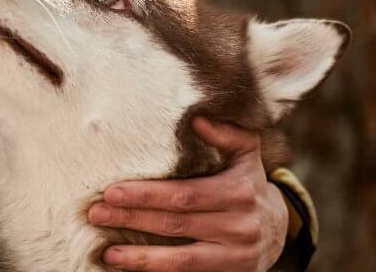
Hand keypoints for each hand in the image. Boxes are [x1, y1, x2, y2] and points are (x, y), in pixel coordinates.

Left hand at [87, 117, 287, 270]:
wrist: (279, 230)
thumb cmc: (248, 183)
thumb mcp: (246, 154)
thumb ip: (226, 134)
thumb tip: (196, 119)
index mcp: (237, 192)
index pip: (184, 194)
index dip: (147, 194)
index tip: (112, 191)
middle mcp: (237, 226)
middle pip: (176, 224)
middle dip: (132, 219)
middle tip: (96, 213)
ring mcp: (234, 255)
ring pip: (181, 258)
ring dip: (140, 257)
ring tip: (107, 252)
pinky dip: (157, 271)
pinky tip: (129, 266)